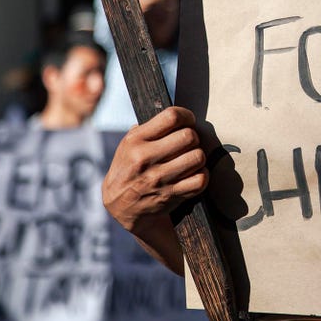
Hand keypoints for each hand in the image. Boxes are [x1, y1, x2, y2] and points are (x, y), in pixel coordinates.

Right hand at [102, 107, 208, 233]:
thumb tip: (177, 116)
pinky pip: (200, 180)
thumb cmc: (129, 167)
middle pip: (189, 136)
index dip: (186, 116)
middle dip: (193, 138)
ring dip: (198, 157)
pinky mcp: (170, 195)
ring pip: (197, 157)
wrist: (119, 205)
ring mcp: (158, 178)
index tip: (188, 120)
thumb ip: (149, 128)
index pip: (171, 117)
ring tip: (190, 158)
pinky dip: (202, 176)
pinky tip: (193, 174)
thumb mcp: (128, 143)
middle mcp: (145, 158)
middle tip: (188, 143)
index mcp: (136, 140)